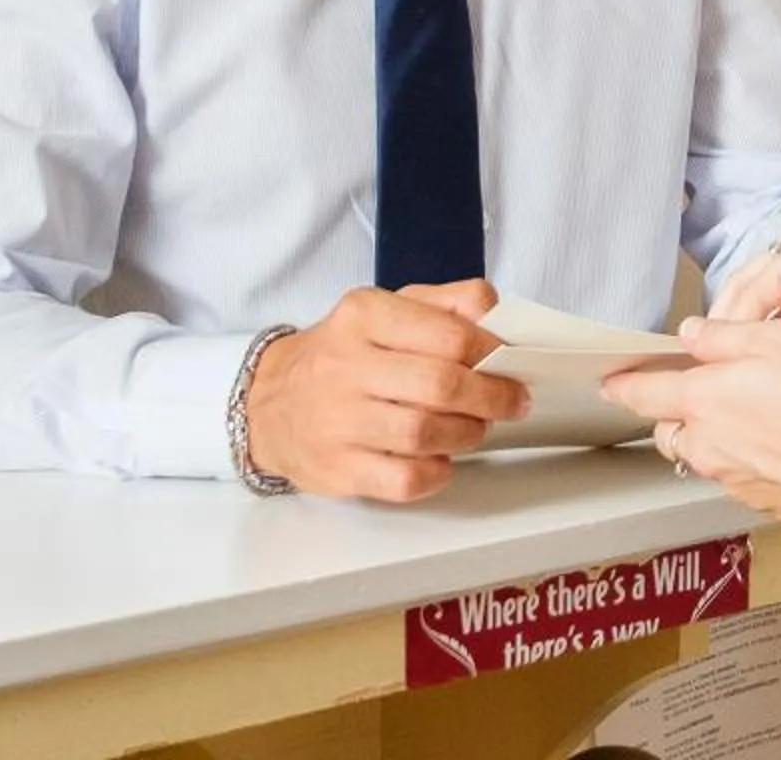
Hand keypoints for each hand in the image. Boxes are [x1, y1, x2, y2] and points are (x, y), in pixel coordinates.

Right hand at [244, 279, 528, 502]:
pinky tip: (441, 460)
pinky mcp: (337, 468)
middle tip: (511, 401)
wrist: (269, 403)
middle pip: (441, 384)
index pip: (449, 333)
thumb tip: (497, 313)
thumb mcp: (388, 308)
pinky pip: (403, 479)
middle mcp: (345, 365)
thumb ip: (448, 301)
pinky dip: (436, 473)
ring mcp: (337, 420)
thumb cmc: (344, 355)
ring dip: (467, 433)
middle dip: (491, 396)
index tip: (511, 361)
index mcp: (364, 315)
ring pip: (424, 433)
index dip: (493, 351)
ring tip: (475, 427)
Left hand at [603, 318, 780, 532]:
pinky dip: (747, 459)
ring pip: (702, 454)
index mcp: (703, 399)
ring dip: (713, 437)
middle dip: (677, 412)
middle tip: (710, 391)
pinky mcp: (758, 499)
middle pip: (669, 428)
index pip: (641, 393)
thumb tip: (693, 333)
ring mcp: (730, 477)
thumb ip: (726, 335)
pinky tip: (780, 444)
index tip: (610, 382)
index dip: (622, 385)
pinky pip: (736, 475)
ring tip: (755, 417)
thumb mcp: (778, 340)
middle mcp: (706, 443)